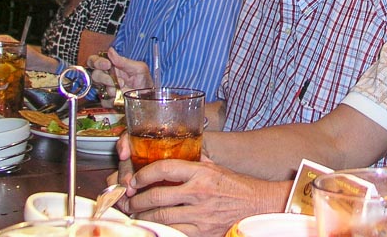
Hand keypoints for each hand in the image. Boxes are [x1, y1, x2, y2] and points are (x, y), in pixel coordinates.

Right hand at [87, 47, 152, 96]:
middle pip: (94, 74)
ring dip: (110, 89)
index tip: (107, 64)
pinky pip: (104, 101)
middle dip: (103, 77)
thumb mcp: (139, 68)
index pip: (95, 61)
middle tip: (113, 80)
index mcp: (112, 66)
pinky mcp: (109, 101)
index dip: (97, 62)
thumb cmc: (145, 80)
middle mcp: (107, 77)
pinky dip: (112, 100)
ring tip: (123, 88)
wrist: (150, 96)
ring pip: (99, 88)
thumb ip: (124, 61)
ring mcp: (107, 89)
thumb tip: (111, 51)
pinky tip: (121, 97)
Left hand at [115, 155, 289, 236]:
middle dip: (137, 200)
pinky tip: (152, 227)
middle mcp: (199, 193)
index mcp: (201, 173)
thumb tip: (171, 156)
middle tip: (129, 201)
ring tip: (136, 215)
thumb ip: (193, 162)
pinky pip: (174, 232)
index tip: (135, 179)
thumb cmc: (235, 185)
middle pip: (157, 197)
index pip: (165, 169)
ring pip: (161, 218)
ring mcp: (200, 215)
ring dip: (143, 217)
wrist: (257, 205)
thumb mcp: (214, 167)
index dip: (144, 174)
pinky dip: (159, 230)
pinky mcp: (202, 232)